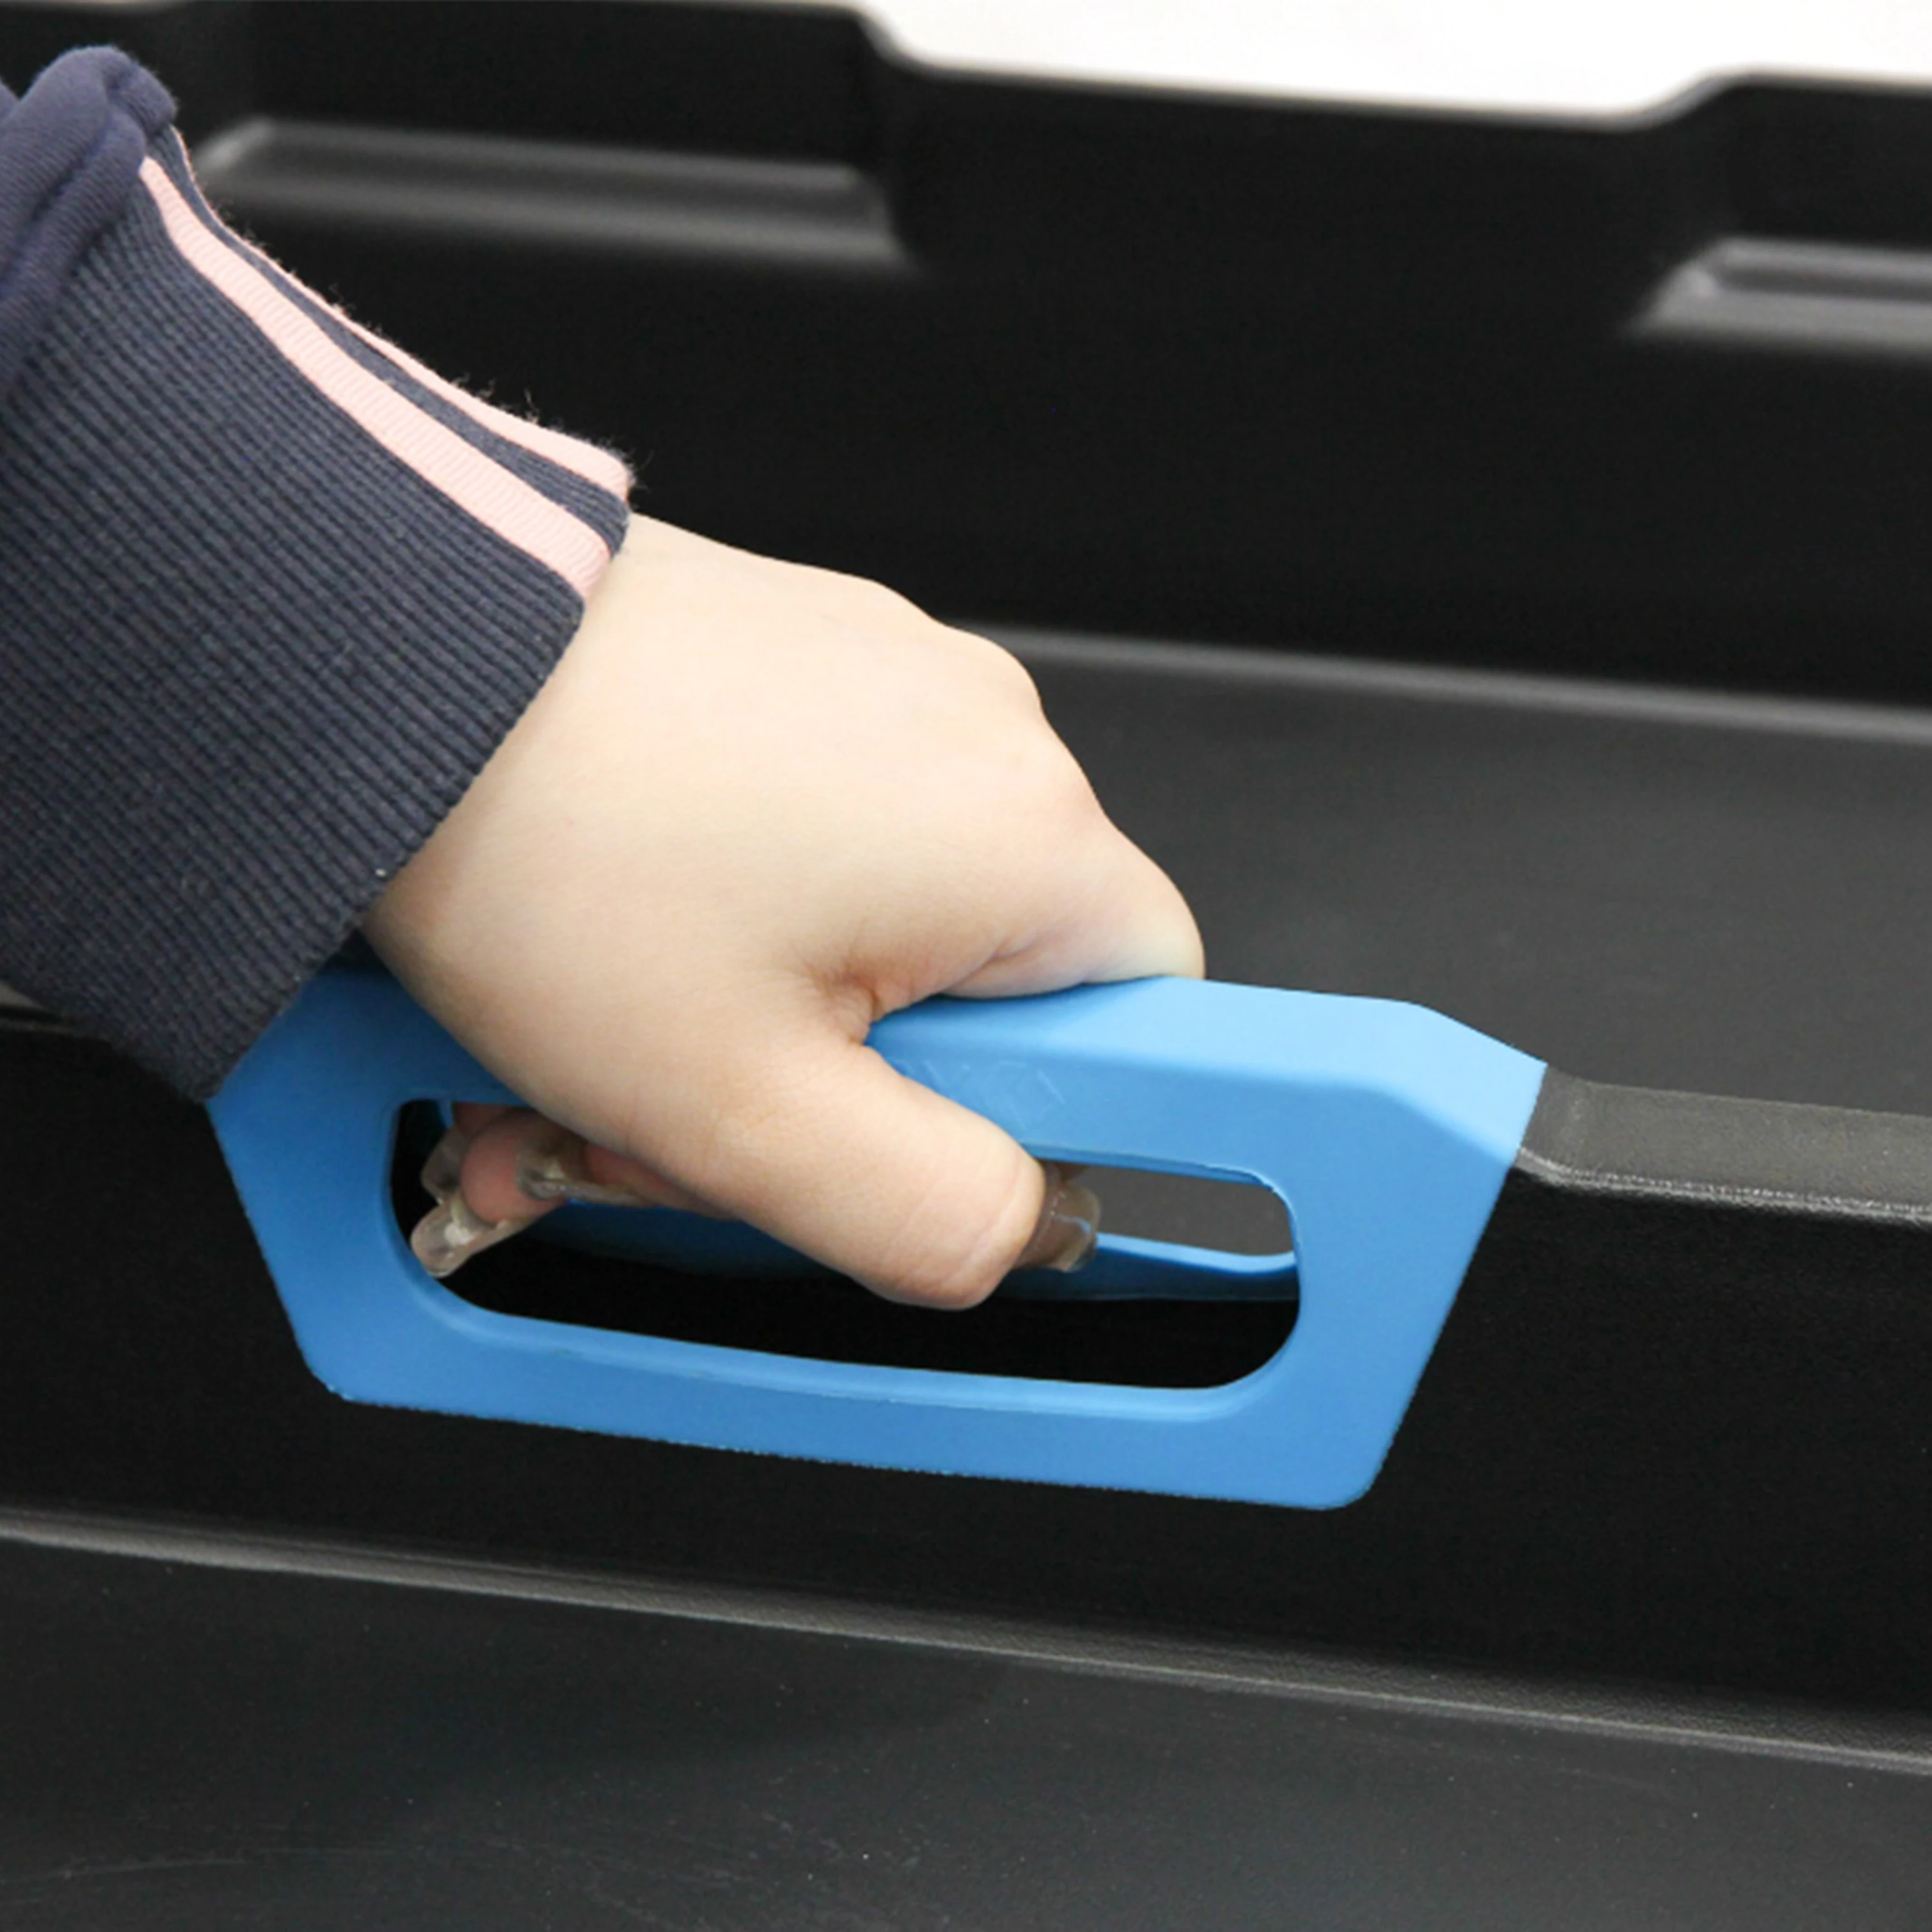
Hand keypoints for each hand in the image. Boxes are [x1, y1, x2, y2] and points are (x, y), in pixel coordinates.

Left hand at [364, 516, 1202, 1306]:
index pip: (1148, 1020)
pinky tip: (627, 925)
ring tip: (621, 1028)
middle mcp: (986, 732)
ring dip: (772, 1006)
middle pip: (994, 981)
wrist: (381, 661)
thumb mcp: (750, 1114)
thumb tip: (1023, 1228)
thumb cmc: (551, 852)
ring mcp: (891, 673)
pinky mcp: (803, 650)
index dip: (1032, 1114)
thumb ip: (934, 1213)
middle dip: (852, 1083)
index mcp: (1025, 839)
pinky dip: (740, 901)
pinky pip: (824, 817)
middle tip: (702, 1116)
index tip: (906, 1142)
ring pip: (891, 909)